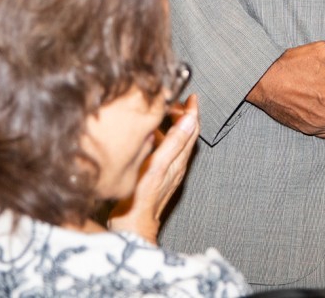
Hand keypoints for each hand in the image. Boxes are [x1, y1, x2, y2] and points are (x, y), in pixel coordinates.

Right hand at [107, 95, 200, 242]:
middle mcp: (175, 164)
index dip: (192, 111)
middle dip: (182, 115)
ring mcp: (166, 171)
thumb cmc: (142, 200)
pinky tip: (148, 138)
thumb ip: (174, 142)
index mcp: (178, 159)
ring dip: (170, 126)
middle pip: (185, 134)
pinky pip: (163, 152)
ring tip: (161, 114)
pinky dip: (159, 139)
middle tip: (174, 102)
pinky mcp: (155, 177)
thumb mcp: (158, 166)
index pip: (191, 129)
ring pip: (173, 142)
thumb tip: (190, 119)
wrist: (132, 226)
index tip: (192, 97)